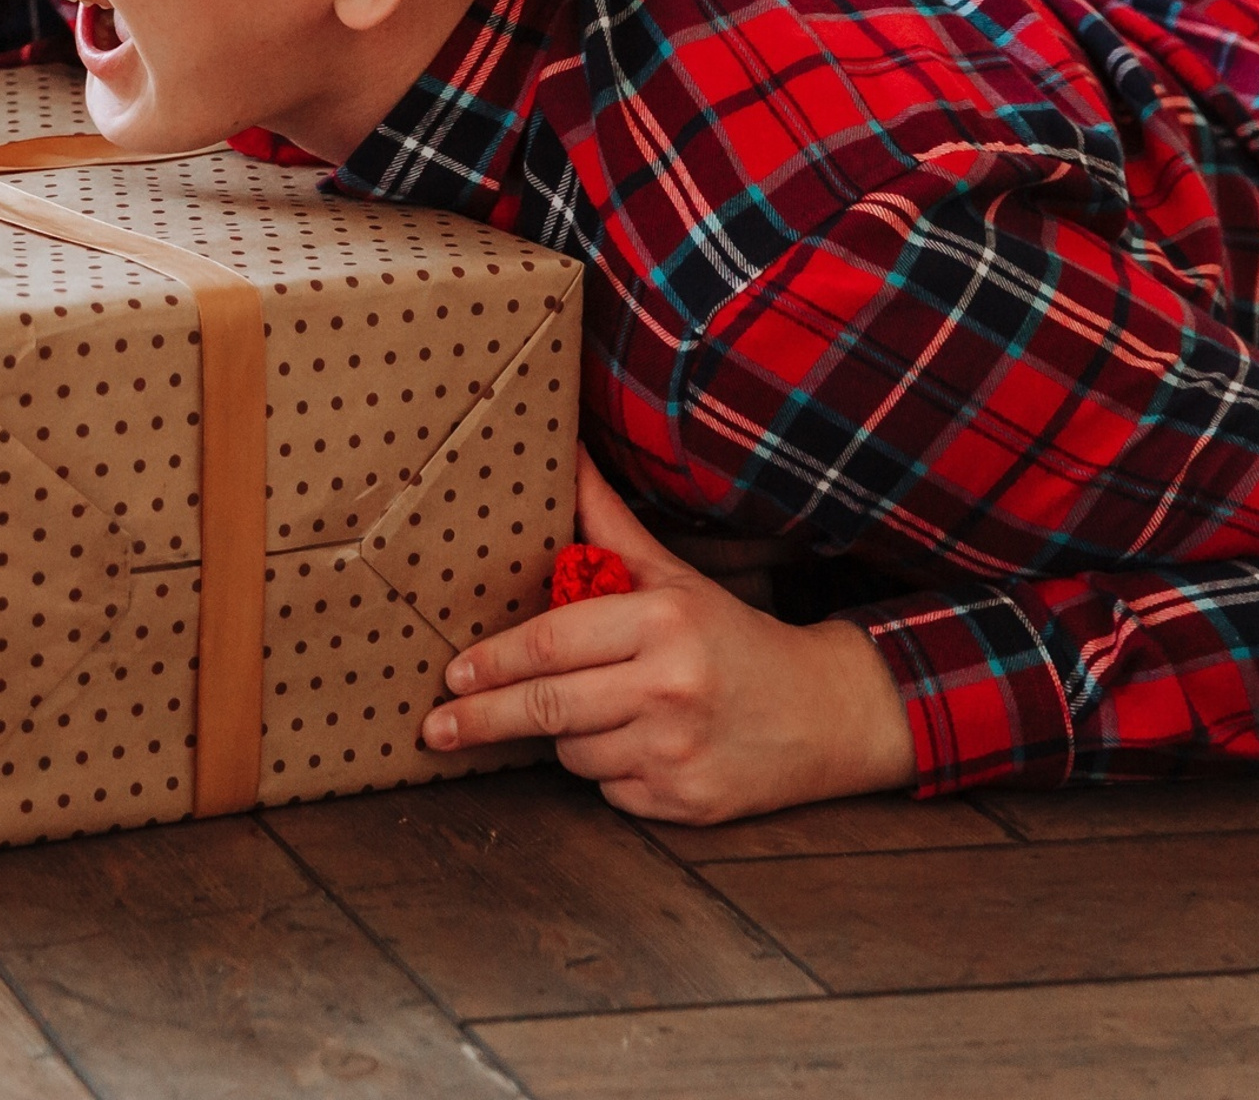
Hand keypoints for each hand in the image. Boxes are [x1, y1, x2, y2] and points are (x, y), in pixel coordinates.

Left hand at [419, 445, 917, 825]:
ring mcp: (679, 752)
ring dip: (562, 736)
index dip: (494, 661)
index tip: (452, 672)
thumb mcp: (671, 573)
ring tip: (597, 709)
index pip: (553, 643)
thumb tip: (563, 453)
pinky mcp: (687, 805)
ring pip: (573, 752)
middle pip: (548, 708)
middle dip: (483, 718)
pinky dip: (606, 771)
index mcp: (663, 622)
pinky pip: (608, 791)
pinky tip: (638, 745)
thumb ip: (606, 521)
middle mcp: (671, 688)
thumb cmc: (730, 636)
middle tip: (435, 727)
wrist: (823, 712)